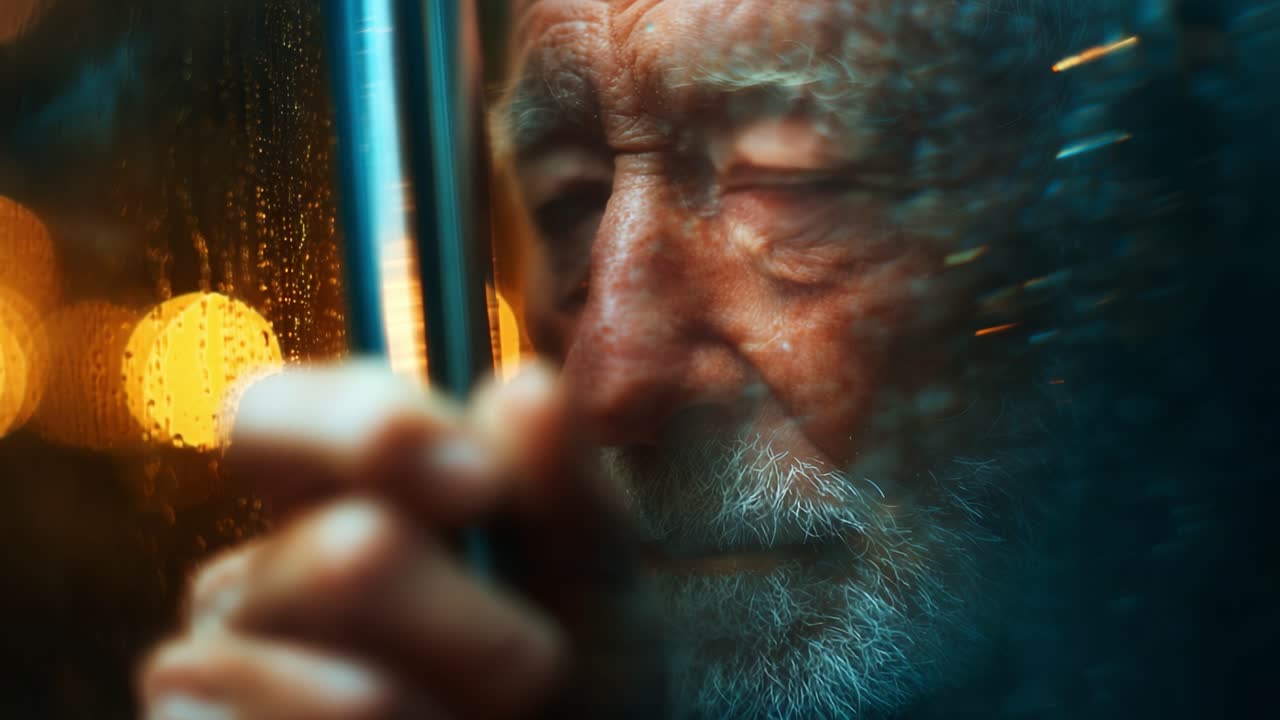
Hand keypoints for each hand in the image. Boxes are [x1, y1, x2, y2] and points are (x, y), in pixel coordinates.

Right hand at [137, 362, 664, 718]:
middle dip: (464, 618)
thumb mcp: (592, 587)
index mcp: (336, 501)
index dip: (365, 429)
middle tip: (534, 668)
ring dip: (431, 716)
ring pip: (301, 676)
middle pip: (336, 554)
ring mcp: (217, 674)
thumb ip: (563, 494)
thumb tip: (526, 384)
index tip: (480, 482)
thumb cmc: (570, 681)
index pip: (275, 416)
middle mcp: (259, 579)